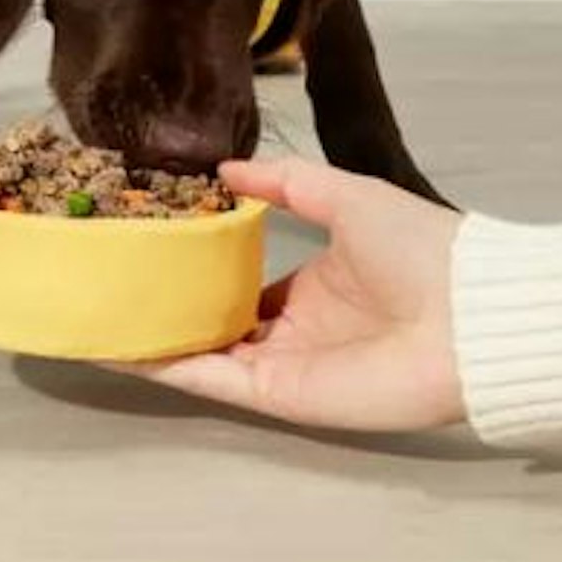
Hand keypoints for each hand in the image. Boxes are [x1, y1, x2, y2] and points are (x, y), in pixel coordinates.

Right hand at [106, 158, 465, 431]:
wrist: (466, 312)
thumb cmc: (415, 245)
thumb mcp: (344, 193)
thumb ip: (286, 182)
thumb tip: (225, 168)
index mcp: (313, 280)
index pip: (242, 277)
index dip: (199, 260)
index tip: (152, 234)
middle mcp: (292, 323)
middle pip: (216, 317)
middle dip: (168, 300)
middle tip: (111, 272)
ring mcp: (282, 361)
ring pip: (202, 350)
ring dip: (152, 334)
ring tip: (95, 309)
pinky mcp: (278, 392)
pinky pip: (210, 378)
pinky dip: (164, 366)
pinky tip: (119, 346)